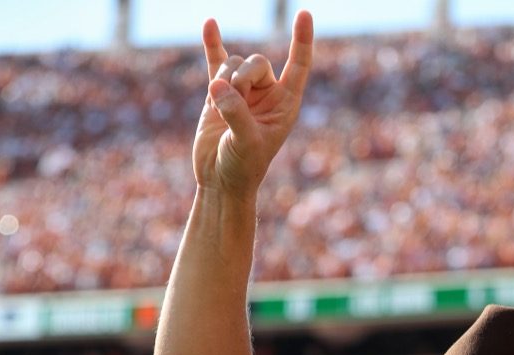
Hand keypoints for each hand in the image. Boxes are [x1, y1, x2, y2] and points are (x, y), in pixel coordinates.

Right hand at [193, 11, 313, 198]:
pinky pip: (215, 61)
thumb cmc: (243, 167)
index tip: (304, 15)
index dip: (302, 40)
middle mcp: (267, 94)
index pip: (299, 65)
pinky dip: (212, 44)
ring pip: (232, 64)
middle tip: (232, 100)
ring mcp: (242, 91)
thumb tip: (217, 86)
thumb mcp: (246, 142)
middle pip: (256, 62)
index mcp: (286, 104)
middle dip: (241, 77)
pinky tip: (210, 24)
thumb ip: (236, 113)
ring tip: (219, 107)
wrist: (220, 180)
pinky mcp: (218, 93)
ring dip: (223, 81)